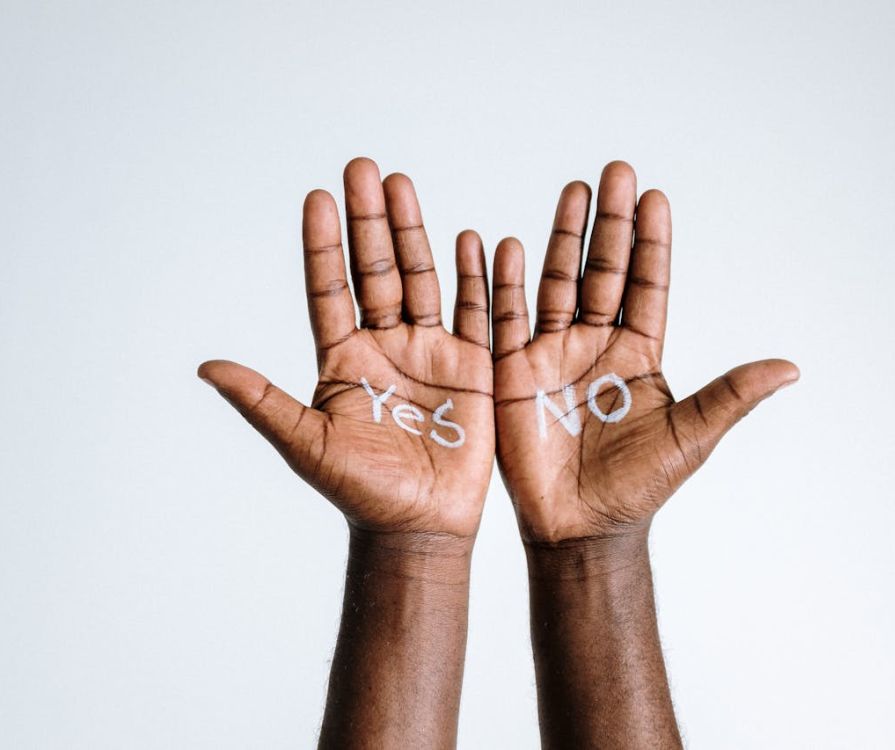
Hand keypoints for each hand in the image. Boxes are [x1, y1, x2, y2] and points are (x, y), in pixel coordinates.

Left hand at [199, 158, 492, 538]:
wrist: (419, 526)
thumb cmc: (360, 491)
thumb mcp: (306, 444)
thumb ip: (263, 401)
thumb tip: (206, 366)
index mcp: (343, 358)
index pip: (329, 289)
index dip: (323, 245)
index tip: (318, 198)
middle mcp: (383, 345)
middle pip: (376, 270)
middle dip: (369, 220)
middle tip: (364, 169)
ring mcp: (428, 352)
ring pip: (421, 279)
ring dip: (414, 233)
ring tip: (403, 185)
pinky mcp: (470, 366)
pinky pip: (474, 312)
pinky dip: (475, 277)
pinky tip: (473, 240)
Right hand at [492, 161, 797, 542]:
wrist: (581, 526)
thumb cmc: (638, 486)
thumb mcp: (690, 438)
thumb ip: (730, 396)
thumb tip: (790, 367)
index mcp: (638, 353)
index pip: (647, 285)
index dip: (651, 242)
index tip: (655, 197)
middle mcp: (595, 343)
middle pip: (601, 270)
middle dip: (609, 222)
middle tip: (614, 172)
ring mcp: (552, 354)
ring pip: (556, 283)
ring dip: (563, 237)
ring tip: (572, 193)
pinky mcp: (513, 373)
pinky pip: (506, 320)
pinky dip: (504, 285)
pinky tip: (505, 247)